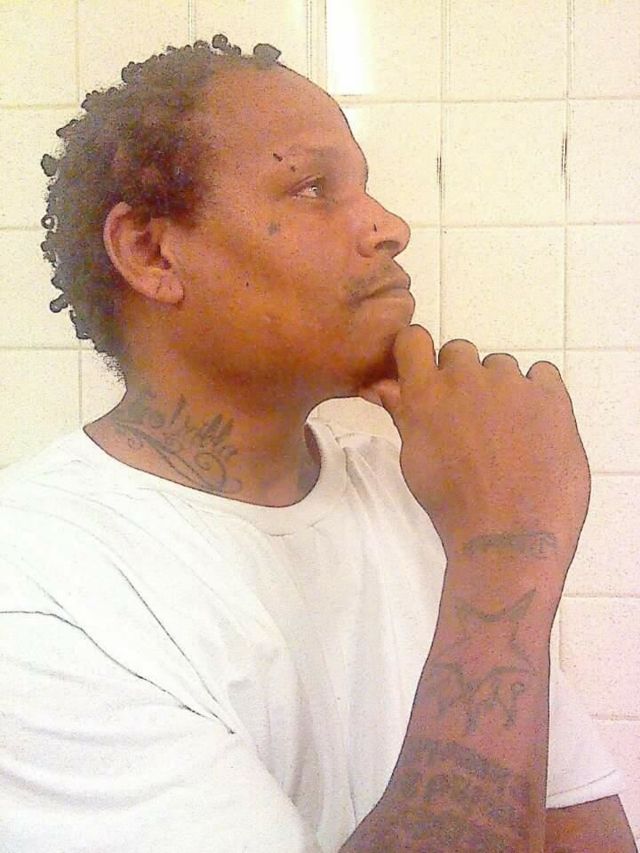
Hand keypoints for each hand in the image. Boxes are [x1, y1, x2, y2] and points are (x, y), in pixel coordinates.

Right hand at [360, 326, 589, 583]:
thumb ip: (401, 412)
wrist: (508, 535)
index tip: (427, 373)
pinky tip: (534, 426)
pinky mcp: (551, 396)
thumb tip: (379, 385)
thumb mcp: (414, 459)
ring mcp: (511, 385)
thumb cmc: (453, 504)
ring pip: (502, 366)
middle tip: (470, 417)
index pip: (414, 338)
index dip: (419, 353)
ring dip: (500, 388)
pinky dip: (538, 392)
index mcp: (426, 393)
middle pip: (460, 352)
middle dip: (462, 377)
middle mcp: (466, 378)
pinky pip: (542, 374)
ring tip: (506, 431)